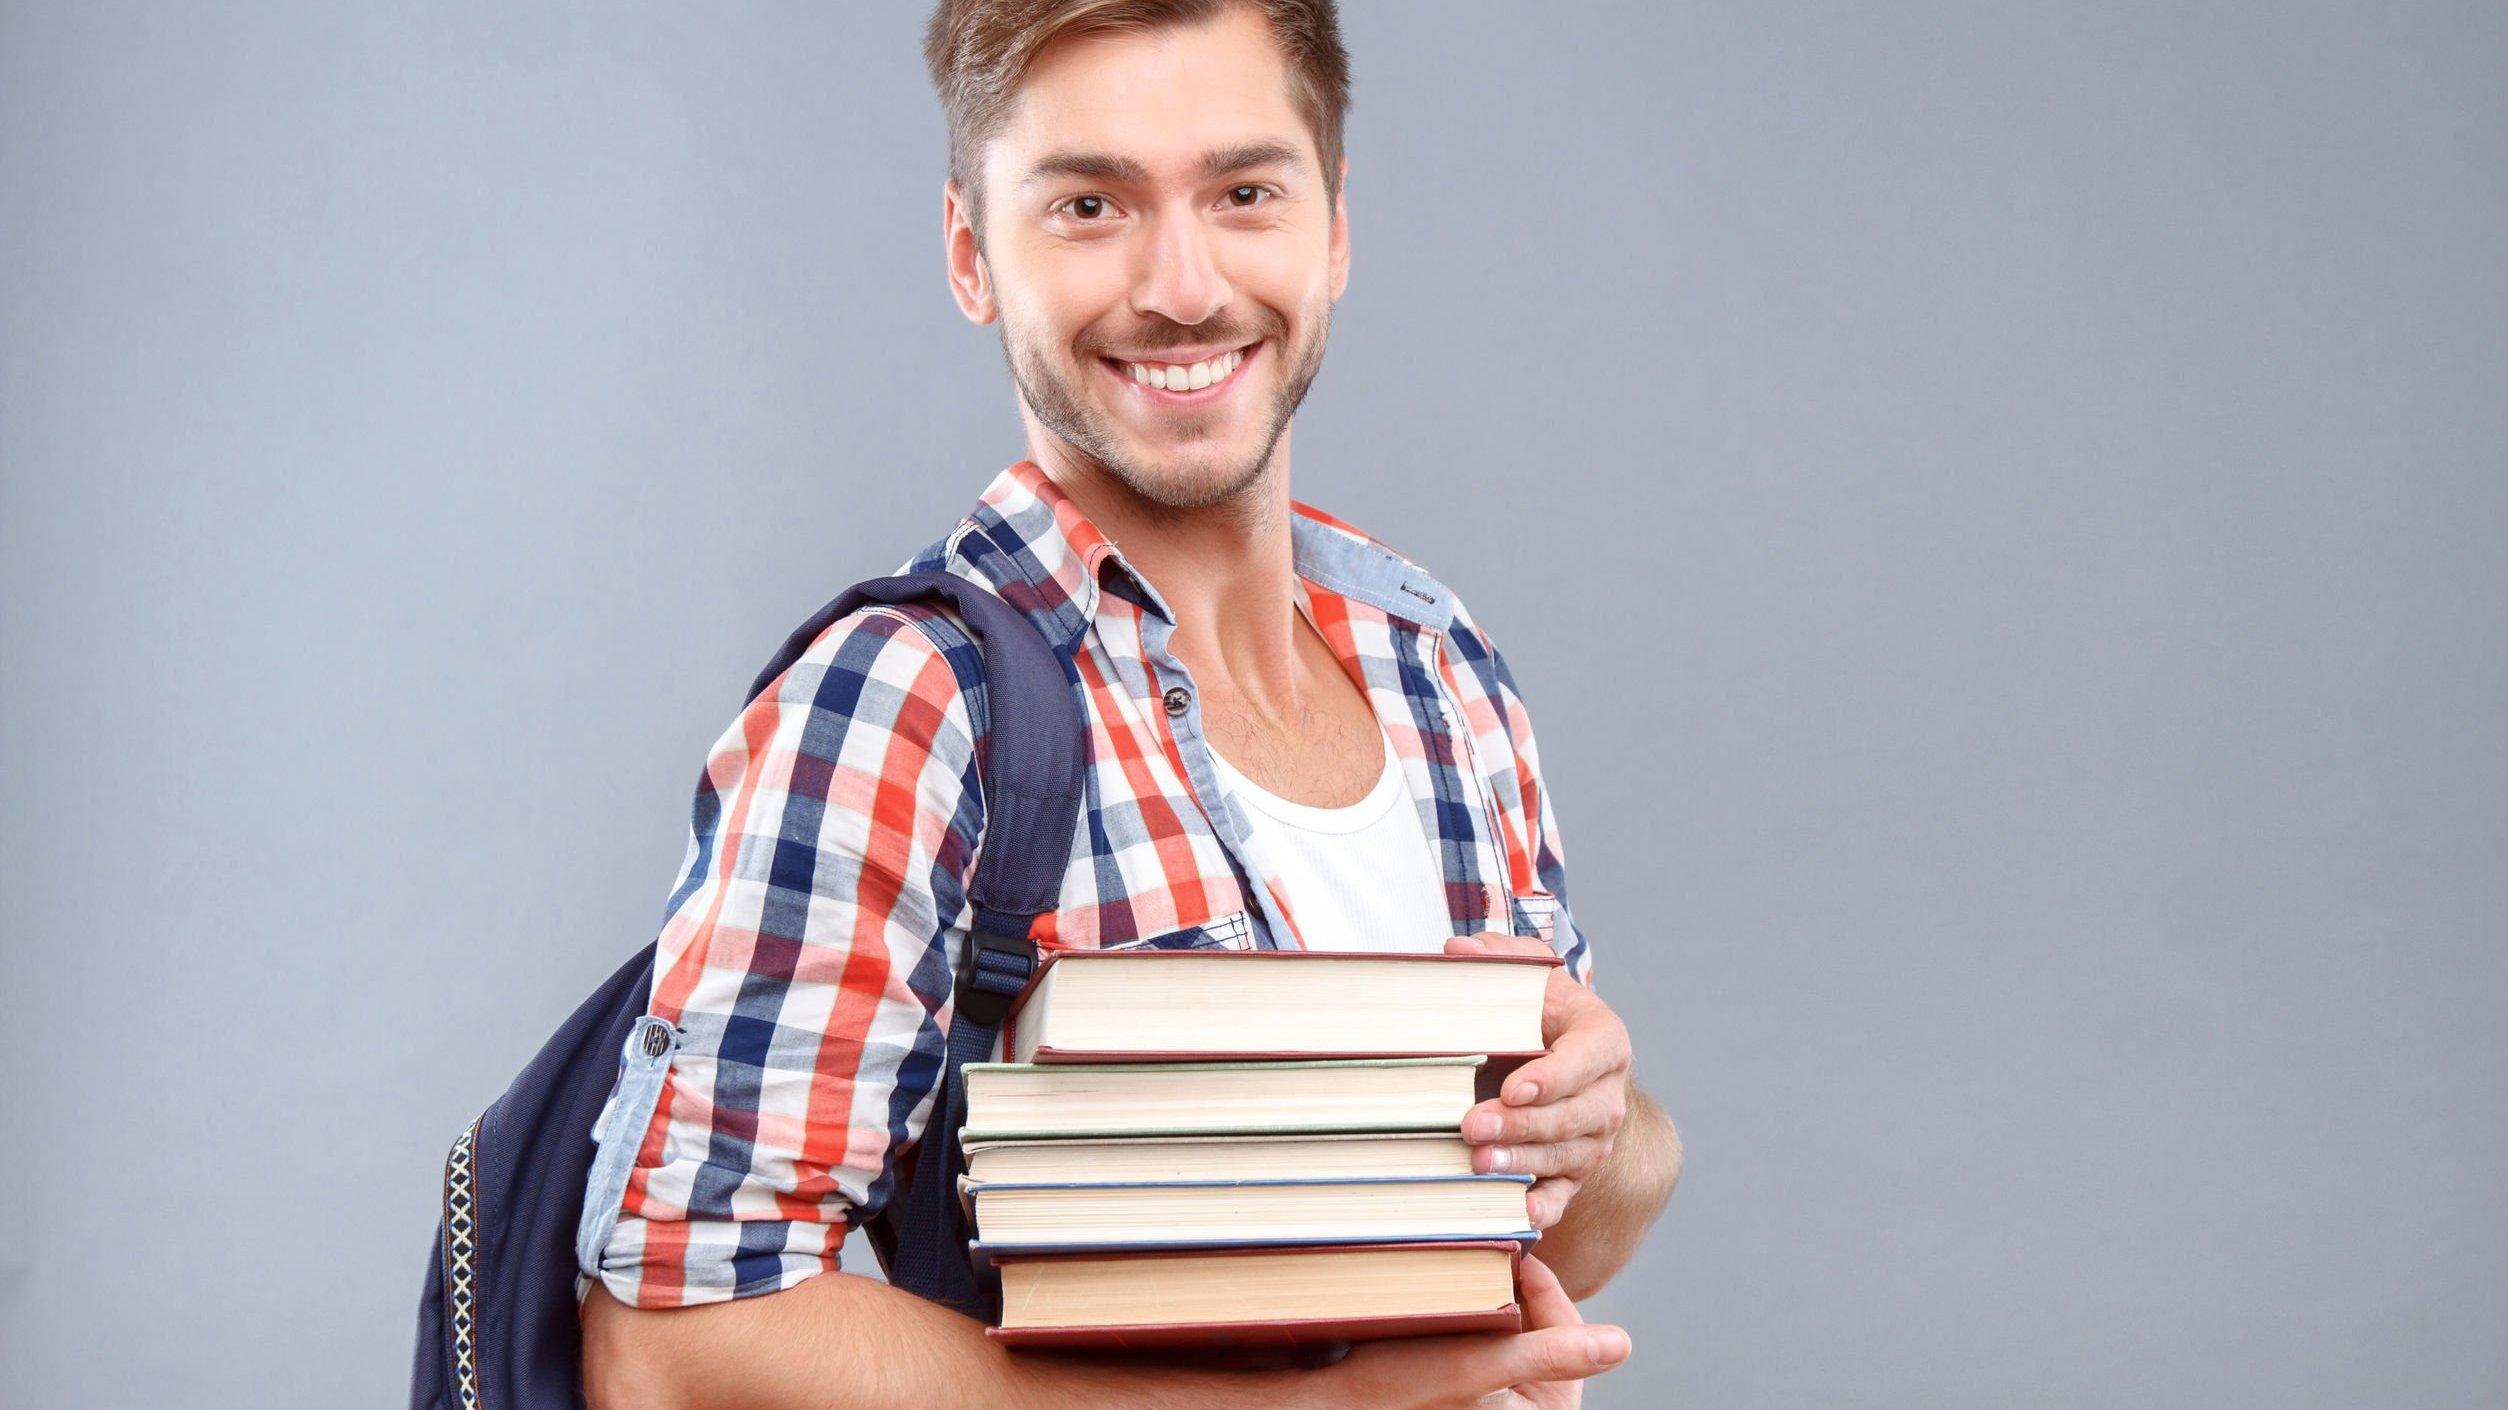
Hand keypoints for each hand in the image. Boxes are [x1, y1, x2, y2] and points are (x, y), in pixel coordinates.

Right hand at [1319, 1256, 1622, 1408]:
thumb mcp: (1478, 1367)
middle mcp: (1531, 1402)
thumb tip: (1620, 1345)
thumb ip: (1552, 1354)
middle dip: (1510, 1283)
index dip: (1537, 1277)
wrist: (1332, 1405)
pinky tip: (1445, 1286)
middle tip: (1483, 1244)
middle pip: (1536, 1321)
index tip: (1509, 1239)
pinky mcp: (1472, 1382)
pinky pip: (1484, 1332)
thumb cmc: (1396, 1393)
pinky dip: (1469, 1307)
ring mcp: (1501, 1391)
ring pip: (1508, 1322)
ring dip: (1486, 1290)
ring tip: (1462, 1260)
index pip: (1561, 1322)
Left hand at [1446, 932, 1631, 1231]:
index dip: (1553, 1076)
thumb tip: (1457, 952)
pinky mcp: (1577, 1169)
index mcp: (1603, 1038)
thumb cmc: (1537, 1009)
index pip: (1587, 1058)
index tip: (1515, 1086)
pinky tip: (1522, 1215)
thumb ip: (1498, 957)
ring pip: (1565, 1155)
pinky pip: (1566, 1194)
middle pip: (1572, 1115)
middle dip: (1522, 1124)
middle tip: (1474, 1127)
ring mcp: (1596, 1136)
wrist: (1561, 1055)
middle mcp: (1608, 1092)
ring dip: (1522, 1163)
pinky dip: (1546, 1207)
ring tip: (1478, 1163)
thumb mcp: (1525, 973)